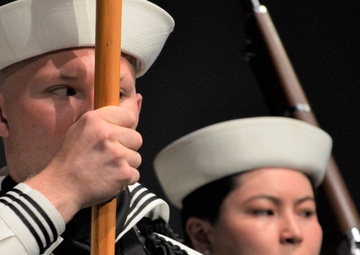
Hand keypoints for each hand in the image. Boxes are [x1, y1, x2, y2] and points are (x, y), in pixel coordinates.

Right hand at [25, 106, 141, 221]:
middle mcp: (108, 134)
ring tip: (107, 168)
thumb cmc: (71, 159)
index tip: (116, 136)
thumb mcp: (81, 129)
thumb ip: (104, 119)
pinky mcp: (123, 173)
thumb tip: (132, 104)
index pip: (129, 116)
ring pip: (137, 157)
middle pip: (137, 138)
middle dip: (127, 147)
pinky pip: (135, 174)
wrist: (61, 187)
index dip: (125, 127)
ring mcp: (117, 154)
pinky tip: (109, 178)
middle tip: (109, 155)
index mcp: (95, 120)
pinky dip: (125, 179)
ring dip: (126, 165)